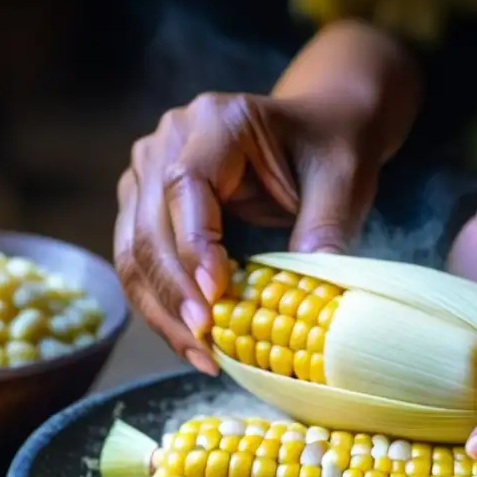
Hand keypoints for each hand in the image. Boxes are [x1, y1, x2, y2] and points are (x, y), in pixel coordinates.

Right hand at [114, 90, 403, 372]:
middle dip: (175, 292)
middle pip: (149, 224)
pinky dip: (163, 306)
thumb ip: (326, 227)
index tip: (217, 295)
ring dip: (162, 309)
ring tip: (201, 355)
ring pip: (133, 250)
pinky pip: (140, 263)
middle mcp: (169, 140)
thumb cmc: (333, 149)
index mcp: (217, 122)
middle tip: (206, 342)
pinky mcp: (146, 205)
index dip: (194, 245)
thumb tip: (308, 292)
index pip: (186, 186)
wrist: (322, 130)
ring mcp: (149, 172)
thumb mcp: (343, 180)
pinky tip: (194, 343)